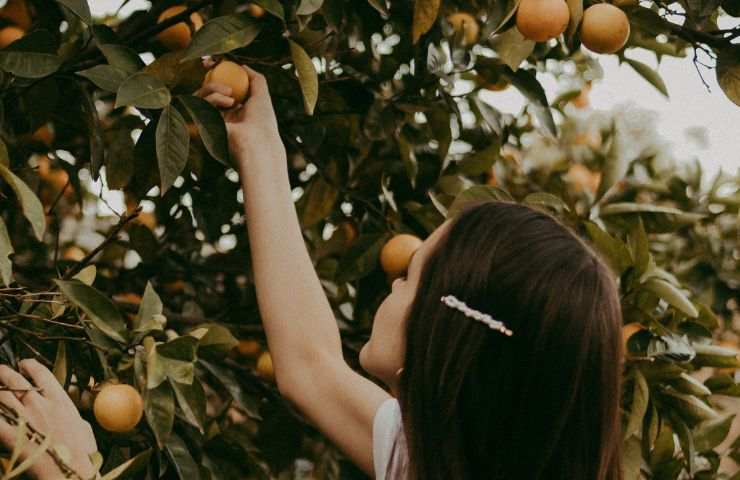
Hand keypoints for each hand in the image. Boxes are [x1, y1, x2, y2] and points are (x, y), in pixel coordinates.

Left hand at [0, 359, 97, 478]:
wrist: (70, 471)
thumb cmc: (81, 453)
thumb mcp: (83, 427)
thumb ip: (73, 416)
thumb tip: (72, 416)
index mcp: (59, 400)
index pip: (40, 373)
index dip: (29, 365)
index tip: (24, 364)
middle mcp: (39, 405)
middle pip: (15, 381)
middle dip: (4, 373)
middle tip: (1, 372)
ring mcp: (23, 419)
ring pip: (1, 396)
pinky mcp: (11, 436)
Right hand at [197, 64, 284, 168]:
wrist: (256, 141)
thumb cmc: (262, 120)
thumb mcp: (261, 95)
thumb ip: (255, 78)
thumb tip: (242, 66)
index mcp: (234, 109)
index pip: (220, 87)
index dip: (215, 72)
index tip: (212, 61)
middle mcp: (220, 115)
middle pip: (207, 88)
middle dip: (207, 74)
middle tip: (208, 63)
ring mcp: (210, 120)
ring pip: (199, 94)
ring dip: (213, 87)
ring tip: (230, 95)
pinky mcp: (201, 125)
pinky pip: (199, 102)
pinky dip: (213, 98)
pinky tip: (228, 103)